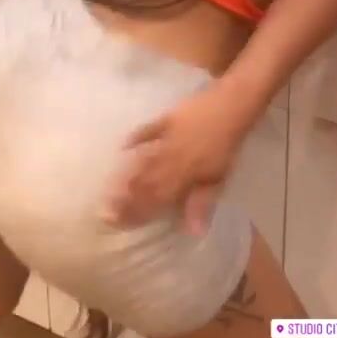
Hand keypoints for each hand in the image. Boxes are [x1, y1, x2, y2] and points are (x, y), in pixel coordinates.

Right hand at [104, 84, 246, 235]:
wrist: (230, 105)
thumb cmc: (228, 145)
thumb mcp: (219, 177)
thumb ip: (202, 202)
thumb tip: (193, 231)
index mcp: (184, 175)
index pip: (156, 198)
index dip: (138, 212)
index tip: (119, 222)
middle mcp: (170, 159)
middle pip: (145, 182)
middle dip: (126, 198)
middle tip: (106, 210)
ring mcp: (166, 138)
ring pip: (142, 161)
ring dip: (126, 174)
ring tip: (110, 187)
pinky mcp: (166, 119)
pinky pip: (146, 131)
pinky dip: (134, 139)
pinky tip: (122, 146)